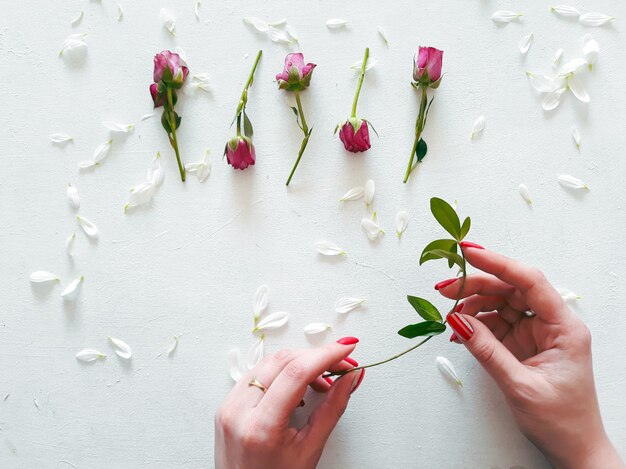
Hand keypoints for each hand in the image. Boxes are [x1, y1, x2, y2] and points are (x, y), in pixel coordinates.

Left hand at [214, 339, 364, 468]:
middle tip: (341, 364)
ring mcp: (228, 406)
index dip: (325, 355)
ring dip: (299, 363)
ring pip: (268, 363)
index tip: (346, 348)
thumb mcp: (310, 449)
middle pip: (281, 361)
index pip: (295, 373)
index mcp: (259, 428)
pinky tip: (298, 386)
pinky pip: (257, 374)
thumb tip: (351, 377)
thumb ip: (333, 408)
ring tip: (323, 380)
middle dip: (316, 357)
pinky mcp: (227, 404)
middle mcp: (238, 412)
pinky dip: (282, 372)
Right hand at [437, 242, 623, 468]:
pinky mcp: (524, 343)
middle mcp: (552, 324)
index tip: (469, 253)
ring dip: (473, 305)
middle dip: (477, 286)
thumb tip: (457, 321)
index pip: (529, 282)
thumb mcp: (520, 385)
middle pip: (511, 290)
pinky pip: (497, 323)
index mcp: (564, 327)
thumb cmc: (560, 421)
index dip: (498, 264)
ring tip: (449, 315)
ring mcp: (538, 333)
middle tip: (445, 289)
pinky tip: (460, 331)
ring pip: (501, 304)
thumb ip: (487, 350)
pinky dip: (476, 324)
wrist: (573, 450)